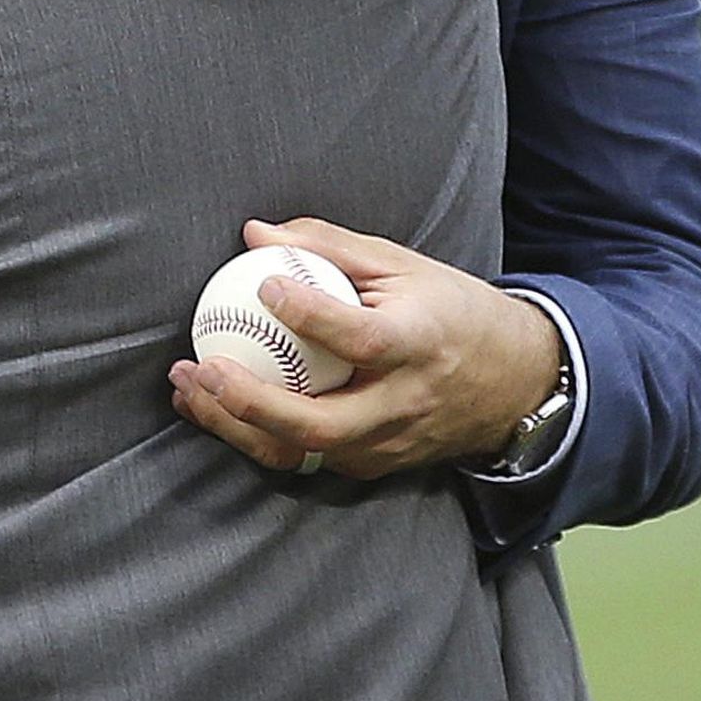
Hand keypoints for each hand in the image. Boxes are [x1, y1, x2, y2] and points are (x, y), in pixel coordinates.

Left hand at [168, 217, 564, 481]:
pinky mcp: (372, 466)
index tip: (264, 285)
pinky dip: (253, 434)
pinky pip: (304, 458)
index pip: (361, 339)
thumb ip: (328, 247)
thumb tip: (255, 234)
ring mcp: (387, 445)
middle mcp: (403, 405)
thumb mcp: (403, 265)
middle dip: (251, 403)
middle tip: (201, 367)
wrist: (514, 383)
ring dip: (234, 426)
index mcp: (420, 345)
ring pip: (301, 452)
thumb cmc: (451, 312)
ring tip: (186, 387)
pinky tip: (213, 404)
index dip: (310, 315)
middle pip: (320, 424)